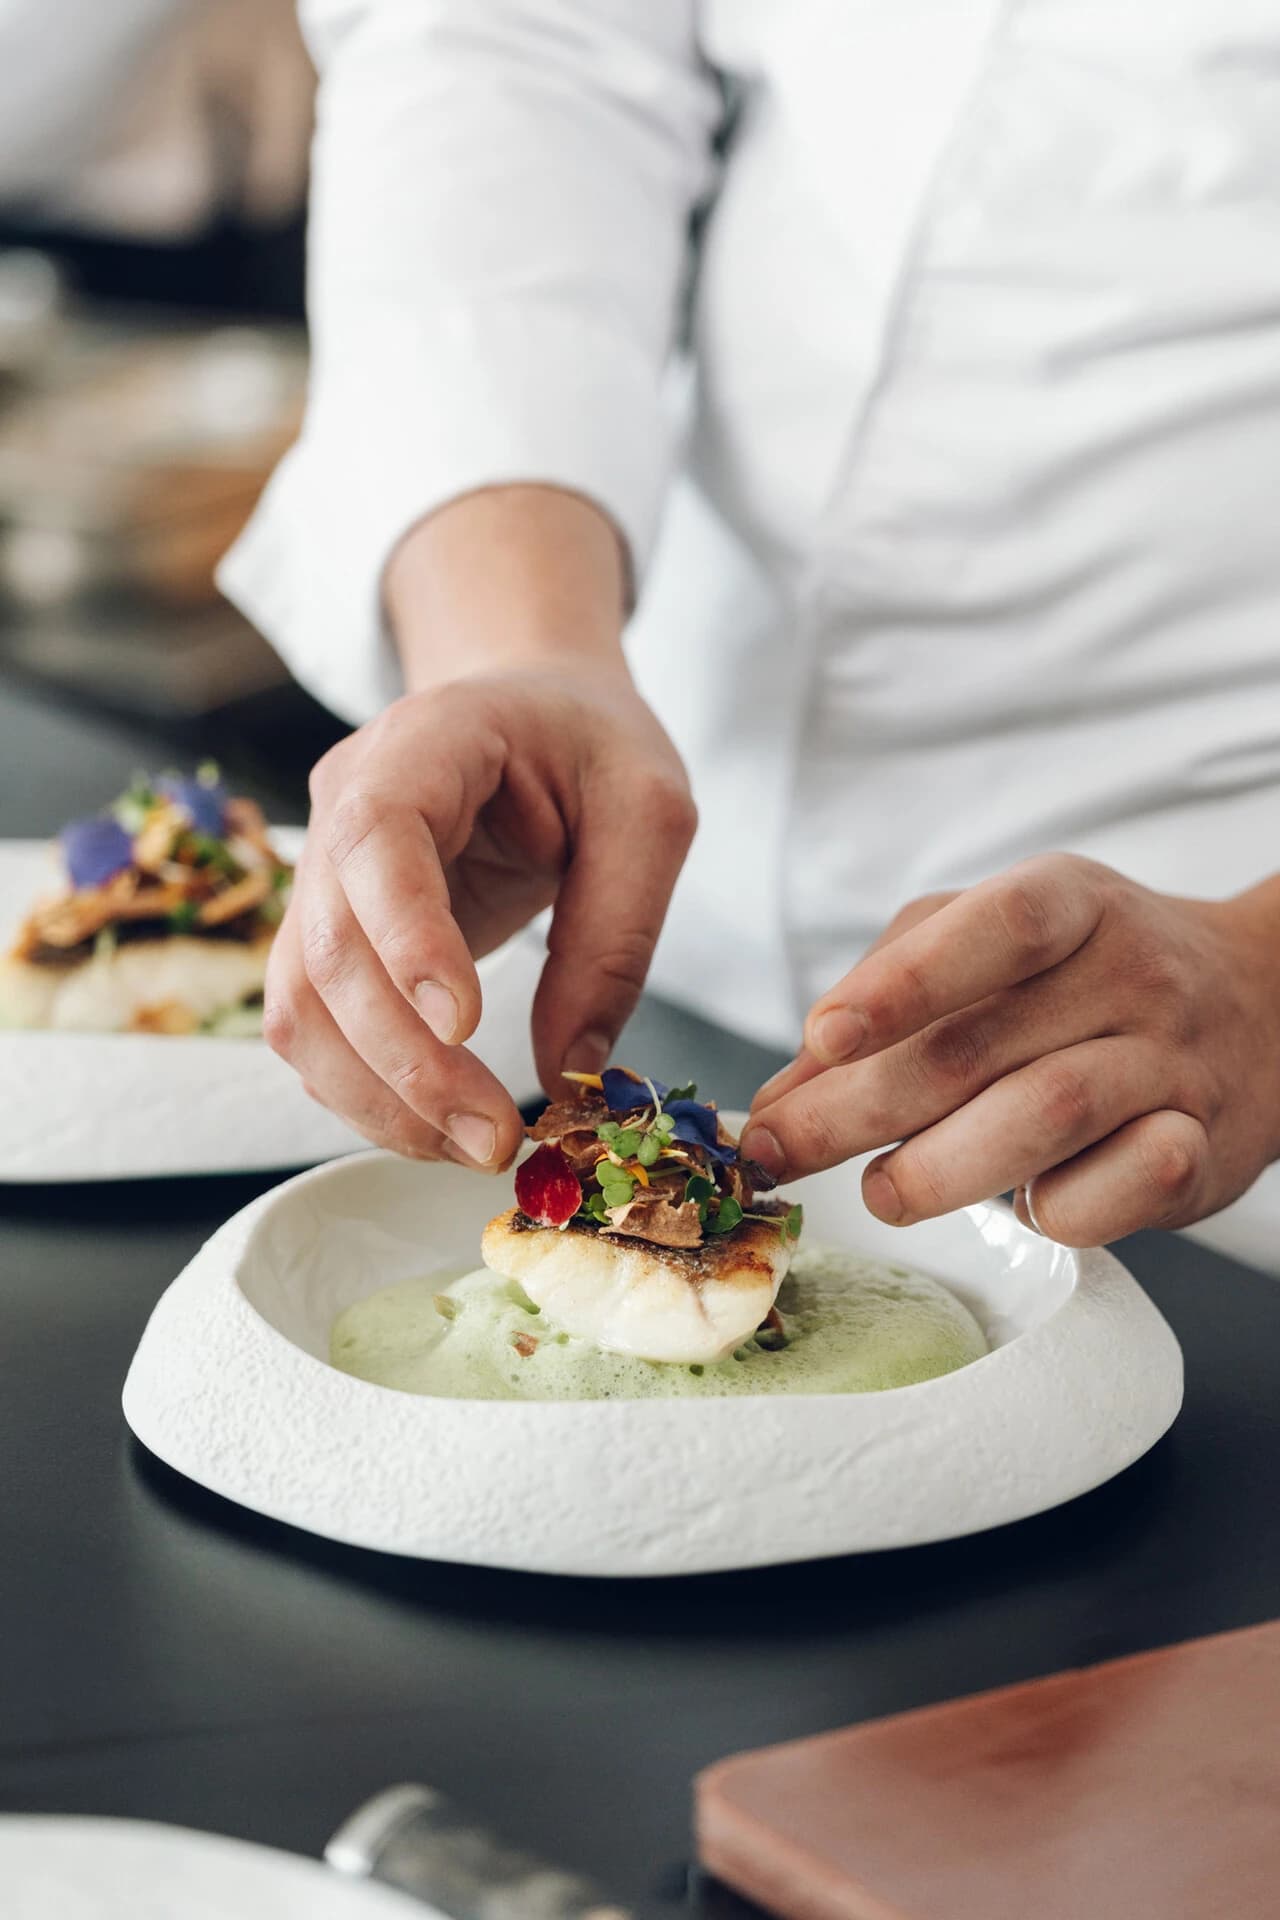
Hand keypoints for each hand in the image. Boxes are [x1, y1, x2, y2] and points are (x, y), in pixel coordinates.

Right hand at [266, 484, 696, 1167]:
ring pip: (301, 1006)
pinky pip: (317, 1030)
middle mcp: (342, 807)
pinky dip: (368, 1093)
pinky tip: (440, 1127)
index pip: (375, 839)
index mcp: (420, 743)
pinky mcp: (331, 938)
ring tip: (473, 1148)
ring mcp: (322, 876)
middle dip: (407, 1060)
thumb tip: (571, 1069)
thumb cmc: (592, 745)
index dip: (406, 937)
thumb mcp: (650, 812)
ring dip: (377, 1096)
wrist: (534, 711)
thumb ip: (616, 934)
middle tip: (495, 1138)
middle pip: (331, 948)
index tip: (464, 1024)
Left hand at [742, 855, 1279, 1243]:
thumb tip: (781, 1095)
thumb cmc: (1084, 974)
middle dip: (860, 1108)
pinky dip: (1053, 1212)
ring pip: (1048, 1117)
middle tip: (782, 1152)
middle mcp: (1132, 973)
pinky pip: (1121, 1192)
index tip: (823, 1037)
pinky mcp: (1204, 1153)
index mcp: (1074, 902)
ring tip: (880, 1194)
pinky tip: (1016, 1212)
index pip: (997, 928)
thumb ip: (883, 996)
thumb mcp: (988, 945)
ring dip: (941, 1169)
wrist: (1265, 1005)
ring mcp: (1174, 1064)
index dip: (904, 983)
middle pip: (984, 1046)